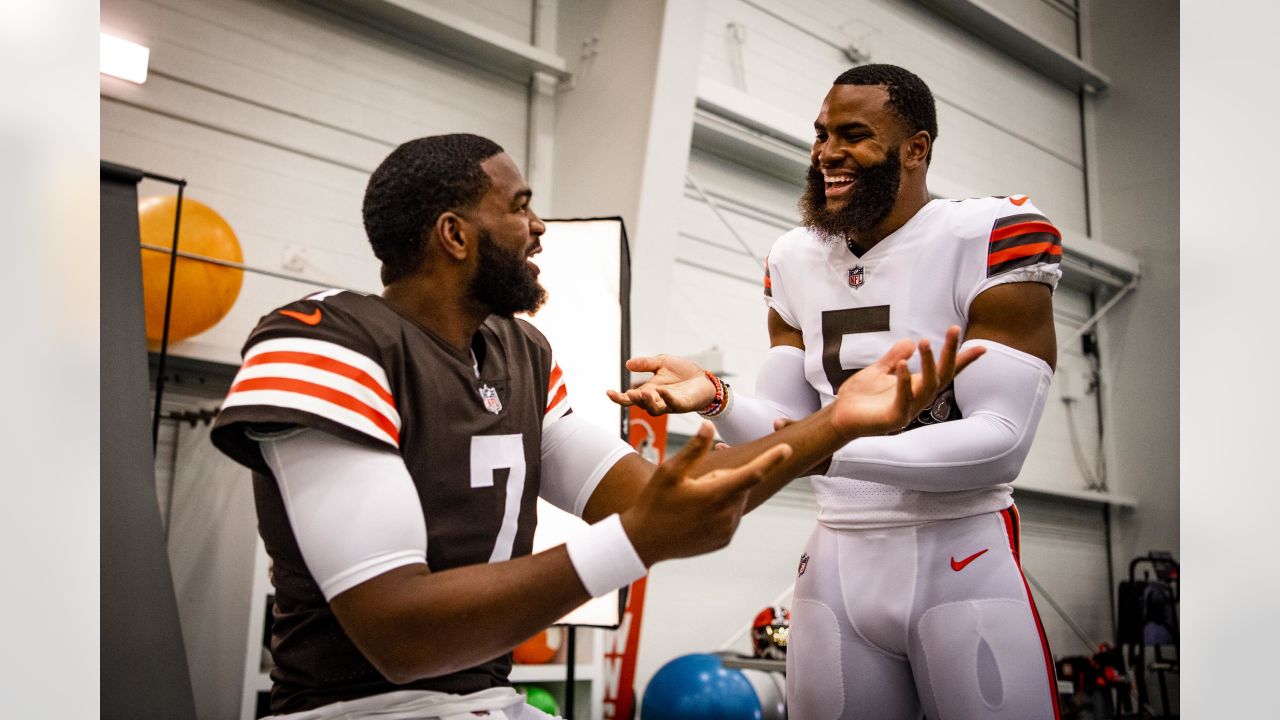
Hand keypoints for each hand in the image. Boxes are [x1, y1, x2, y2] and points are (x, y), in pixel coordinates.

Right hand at [606, 354, 715, 414]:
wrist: (703, 378)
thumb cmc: (682, 372)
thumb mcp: (662, 363)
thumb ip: (645, 364)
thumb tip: (627, 364)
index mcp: (649, 391)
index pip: (630, 398)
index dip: (619, 397)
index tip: (609, 392)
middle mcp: (657, 400)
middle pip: (641, 405)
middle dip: (634, 401)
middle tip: (630, 393)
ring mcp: (670, 404)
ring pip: (654, 410)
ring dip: (647, 403)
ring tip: (643, 393)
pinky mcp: (683, 404)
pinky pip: (673, 404)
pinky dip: (667, 398)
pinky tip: (662, 390)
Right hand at [620, 423, 791, 564]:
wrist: (644, 543)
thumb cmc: (654, 502)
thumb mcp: (669, 471)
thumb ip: (693, 449)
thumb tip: (709, 425)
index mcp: (715, 494)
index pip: (752, 473)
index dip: (771, 460)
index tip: (786, 449)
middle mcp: (726, 515)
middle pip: (740, 484)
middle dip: (726, 476)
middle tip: (697, 481)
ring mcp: (727, 530)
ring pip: (737, 500)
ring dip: (724, 493)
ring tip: (693, 500)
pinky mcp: (724, 541)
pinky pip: (731, 517)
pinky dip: (720, 509)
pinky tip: (696, 513)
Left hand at [831, 327, 984, 438]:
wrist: (839, 417)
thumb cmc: (860, 397)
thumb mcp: (879, 370)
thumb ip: (895, 357)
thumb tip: (911, 341)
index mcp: (916, 387)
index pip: (945, 373)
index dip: (963, 361)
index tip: (982, 347)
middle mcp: (917, 399)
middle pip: (943, 376)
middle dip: (950, 353)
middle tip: (954, 329)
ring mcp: (908, 410)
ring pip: (928, 386)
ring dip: (928, 363)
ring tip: (924, 342)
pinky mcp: (894, 418)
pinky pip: (903, 398)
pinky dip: (904, 380)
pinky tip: (903, 364)